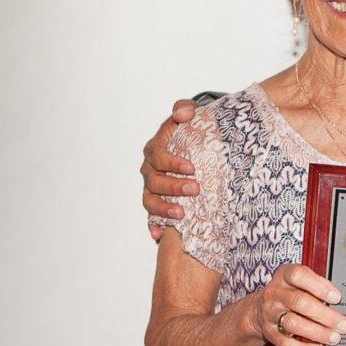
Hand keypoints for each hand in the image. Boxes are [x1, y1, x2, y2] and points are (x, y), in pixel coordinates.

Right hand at [142, 99, 199, 239]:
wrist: (194, 145)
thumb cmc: (190, 130)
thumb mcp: (189, 115)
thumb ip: (185, 109)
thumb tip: (184, 114)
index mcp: (154, 149)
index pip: (158, 156)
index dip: (172, 162)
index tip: (191, 167)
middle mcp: (149, 170)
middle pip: (154, 181)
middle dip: (174, 187)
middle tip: (195, 189)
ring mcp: (151, 188)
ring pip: (150, 201)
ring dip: (164, 210)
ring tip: (182, 215)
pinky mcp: (157, 202)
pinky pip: (150, 217)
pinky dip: (153, 226)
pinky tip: (158, 236)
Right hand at [255, 263, 345, 345]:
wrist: (260, 308)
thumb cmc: (289, 292)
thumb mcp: (299, 281)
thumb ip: (317, 285)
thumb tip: (339, 300)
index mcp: (284, 275)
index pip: (298, 275)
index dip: (319, 286)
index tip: (337, 297)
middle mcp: (275, 293)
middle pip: (299, 302)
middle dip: (324, 315)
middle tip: (343, 324)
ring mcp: (270, 313)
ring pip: (293, 324)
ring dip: (317, 332)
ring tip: (334, 337)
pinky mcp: (269, 332)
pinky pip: (286, 344)